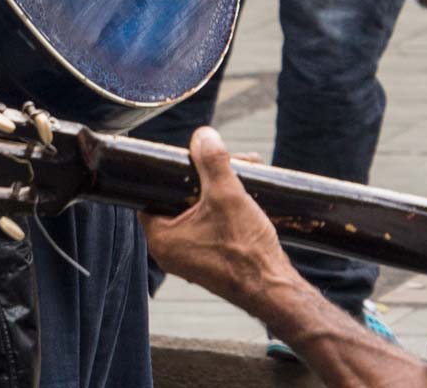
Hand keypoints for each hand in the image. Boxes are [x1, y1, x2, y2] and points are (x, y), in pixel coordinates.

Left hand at [142, 127, 291, 306]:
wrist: (274, 289)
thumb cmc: (246, 251)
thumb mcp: (227, 195)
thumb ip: (213, 161)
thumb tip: (203, 136)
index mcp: (161, 239)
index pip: (151, 193)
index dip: (171, 172)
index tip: (191, 159)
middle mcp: (170, 251)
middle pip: (179, 198)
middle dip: (205, 176)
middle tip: (228, 164)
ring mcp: (191, 258)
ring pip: (199, 211)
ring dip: (219, 190)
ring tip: (244, 173)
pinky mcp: (211, 261)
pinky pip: (211, 226)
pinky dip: (225, 209)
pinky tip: (247, 196)